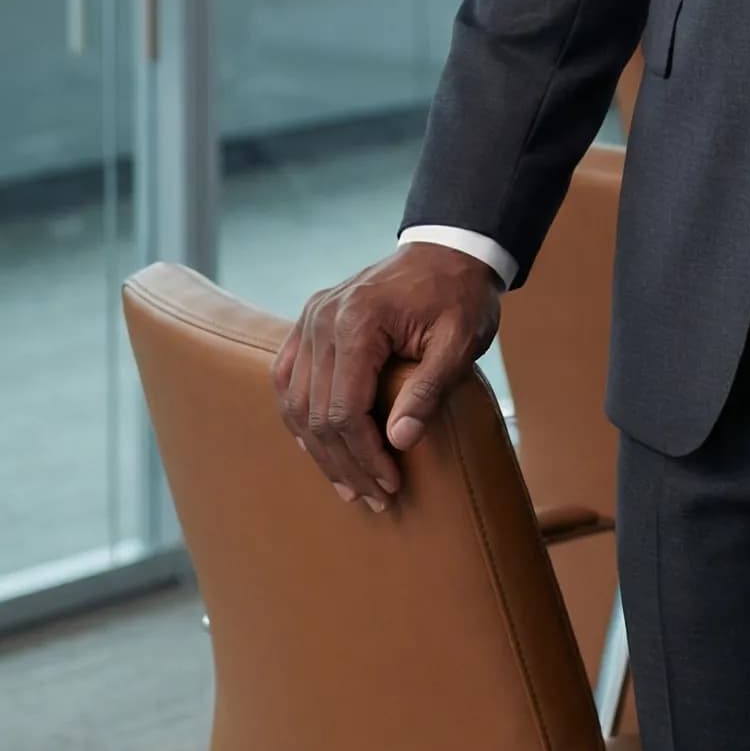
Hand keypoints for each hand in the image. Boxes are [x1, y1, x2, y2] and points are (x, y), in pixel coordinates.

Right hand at [270, 244, 502, 512]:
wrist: (448, 252)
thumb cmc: (460, 296)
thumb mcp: (460, 341)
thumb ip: (429, 389)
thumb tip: (399, 442)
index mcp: (359, 321)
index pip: (346, 409)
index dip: (365, 456)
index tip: (390, 485)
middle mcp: (322, 319)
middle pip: (317, 413)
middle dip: (344, 463)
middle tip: (374, 499)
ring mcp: (310, 318)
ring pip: (295, 402)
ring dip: (319, 450)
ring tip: (348, 486)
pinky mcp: (309, 322)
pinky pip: (287, 378)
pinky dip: (298, 417)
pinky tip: (318, 446)